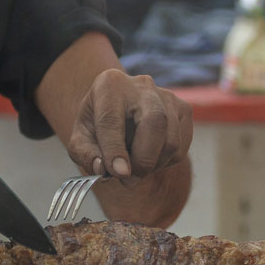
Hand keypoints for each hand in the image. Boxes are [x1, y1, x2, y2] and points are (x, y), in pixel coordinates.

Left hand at [65, 68, 193, 180]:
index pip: (112, 119)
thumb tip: (103, 169)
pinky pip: (181, 147)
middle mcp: (142, 86)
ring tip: (134, 166)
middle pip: (154, 123)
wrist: (119, 108)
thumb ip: (86, 154)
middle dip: (144, 159)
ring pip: (171, 141)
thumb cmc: (98, 123)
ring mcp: (167, 96)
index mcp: (110, 85)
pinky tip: (149, 156)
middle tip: (128, 179)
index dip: (115, 149)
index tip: (118, 173)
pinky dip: (165, 162)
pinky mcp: (184, 110)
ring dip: (153, 165)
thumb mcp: (80, 137)